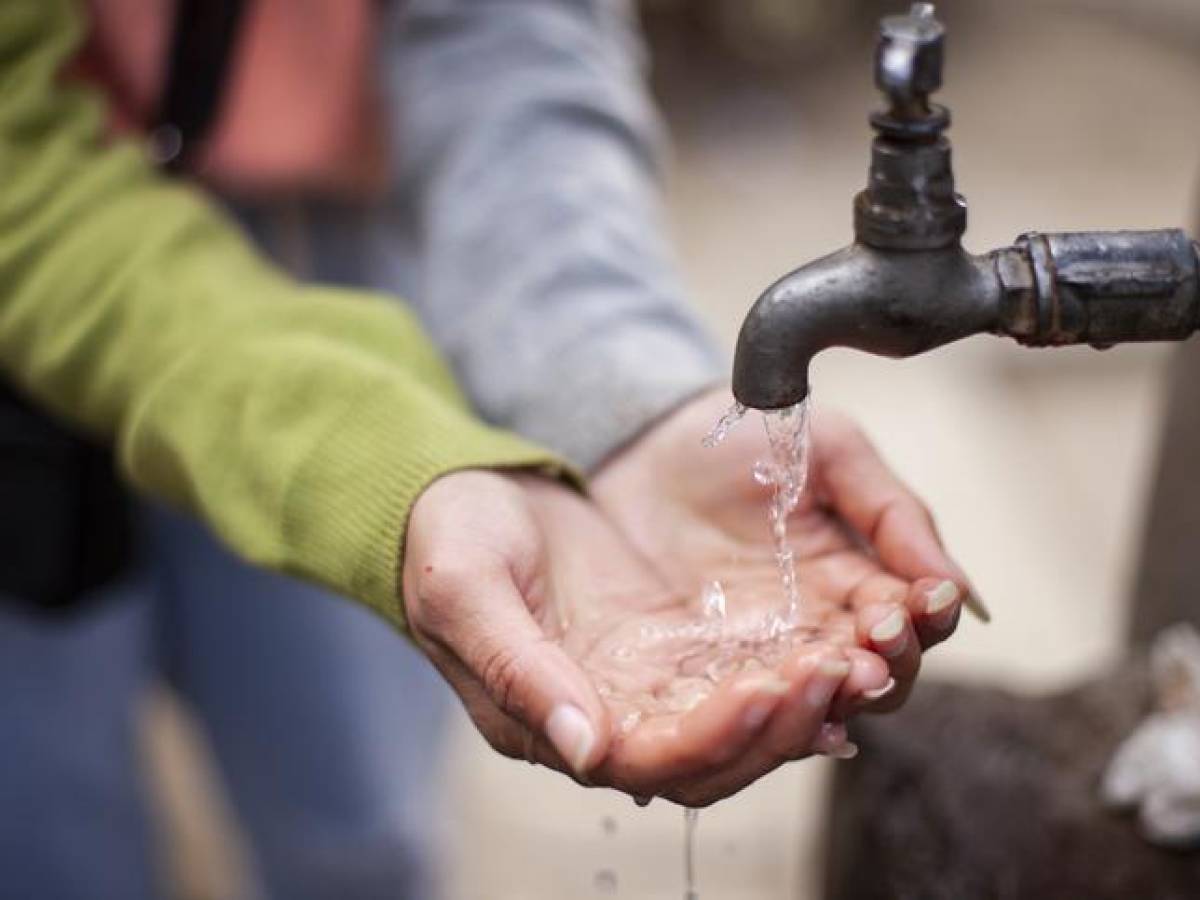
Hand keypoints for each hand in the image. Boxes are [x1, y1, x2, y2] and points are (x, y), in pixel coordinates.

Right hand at [402, 469, 884, 805]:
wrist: (463, 494)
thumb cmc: (446, 540)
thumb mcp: (465, 590)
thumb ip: (519, 669)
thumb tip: (587, 750)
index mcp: (547, 719)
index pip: (647, 760)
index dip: (714, 737)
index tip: (768, 691)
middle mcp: (605, 718)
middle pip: (711, 758)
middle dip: (780, 725)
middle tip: (839, 671)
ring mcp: (643, 683)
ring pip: (737, 724)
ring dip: (798, 702)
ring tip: (857, 658)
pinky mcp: (671, 645)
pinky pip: (742, 673)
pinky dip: (790, 667)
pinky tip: (837, 643)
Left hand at [593, 389, 978, 721]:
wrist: (645, 440)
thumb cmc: (744, 439)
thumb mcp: (829, 452)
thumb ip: (892, 512)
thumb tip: (958, 587)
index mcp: (856, 578)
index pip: (912, 622)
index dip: (924, 620)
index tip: (920, 600)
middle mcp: (818, 628)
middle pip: (878, 677)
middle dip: (890, 663)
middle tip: (879, 637)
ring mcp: (762, 652)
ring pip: (820, 702)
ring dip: (839, 693)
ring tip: (840, 668)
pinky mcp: (704, 671)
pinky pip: (747, 709)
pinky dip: (770, 713)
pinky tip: (778, 695)